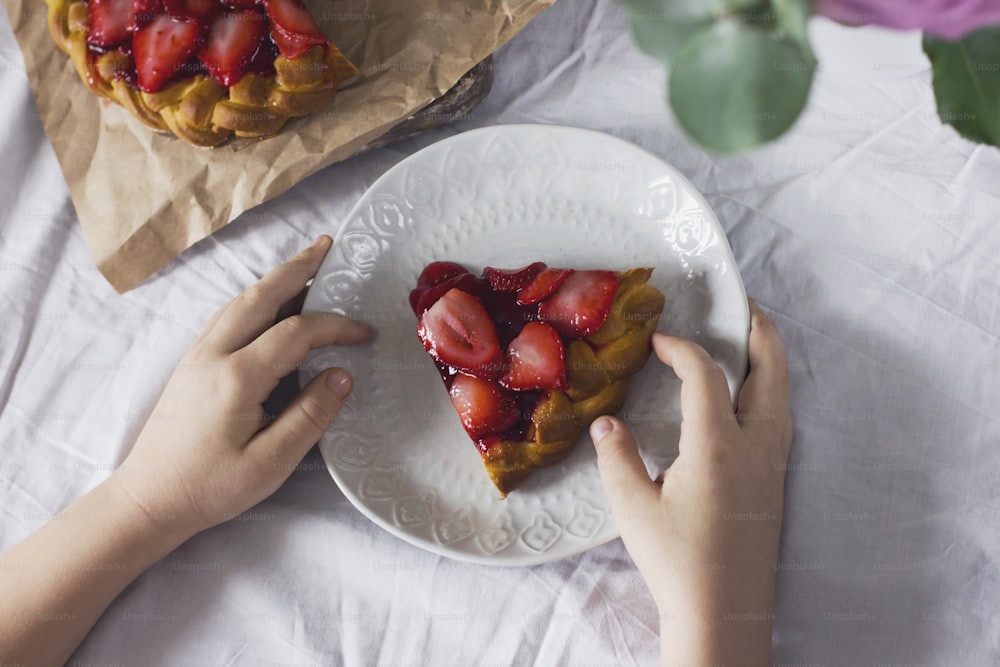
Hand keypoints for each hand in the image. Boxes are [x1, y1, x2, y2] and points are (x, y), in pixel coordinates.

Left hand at [113, 236, 371, 538]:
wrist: (147, 500)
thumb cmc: (209, 488)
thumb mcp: (270, 463)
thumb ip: (310, 416)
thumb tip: (342, 375)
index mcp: (237, 376)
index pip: (296, 332)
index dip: (335, 326)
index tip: (365, 335)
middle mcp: (214, 354)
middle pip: (261, 296)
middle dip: (297, 269)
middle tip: (327, 246)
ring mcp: (197, 355)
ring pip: (240, 302)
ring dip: (275, 280)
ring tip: (304, 265)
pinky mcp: (190, 364)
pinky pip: (227, 316)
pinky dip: (255, 298)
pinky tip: (268, 303)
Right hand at [590, 299, 791, 665]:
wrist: (722, 615)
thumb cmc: (677, 564)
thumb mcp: (632, 509)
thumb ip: (617, 457)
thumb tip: (606, 422)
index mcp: (717, 446)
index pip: (705, 375)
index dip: (682, 349)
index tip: (659, 340)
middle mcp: (755, 448)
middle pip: (770, 373)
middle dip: (758, 334)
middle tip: (744, 309)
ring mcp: (772, 467)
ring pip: (782, 397)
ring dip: (769, 362)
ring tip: (751, 344)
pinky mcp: (776, 486)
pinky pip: (781, 421)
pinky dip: (770, 393)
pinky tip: (751, 402)